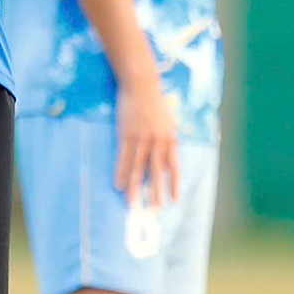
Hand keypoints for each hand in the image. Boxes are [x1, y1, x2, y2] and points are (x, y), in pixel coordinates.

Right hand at [116, 80, 179, 207]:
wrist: (142, 84)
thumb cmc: (154, 102)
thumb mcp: (168, 121)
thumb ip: (168, 139)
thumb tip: (167, 158)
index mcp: (170, 138)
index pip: (174, 166)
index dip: (174, 183)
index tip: (175, 199)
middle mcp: (158, 141)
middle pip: (156, 172)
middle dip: (155, 192)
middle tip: (154, 209)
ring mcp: (142, 139)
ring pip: (138, 168)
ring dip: (134, 188)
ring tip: (132, 204)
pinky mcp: (126, 135)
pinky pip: (123, 158)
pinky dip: (121, 173)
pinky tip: (118, 185)